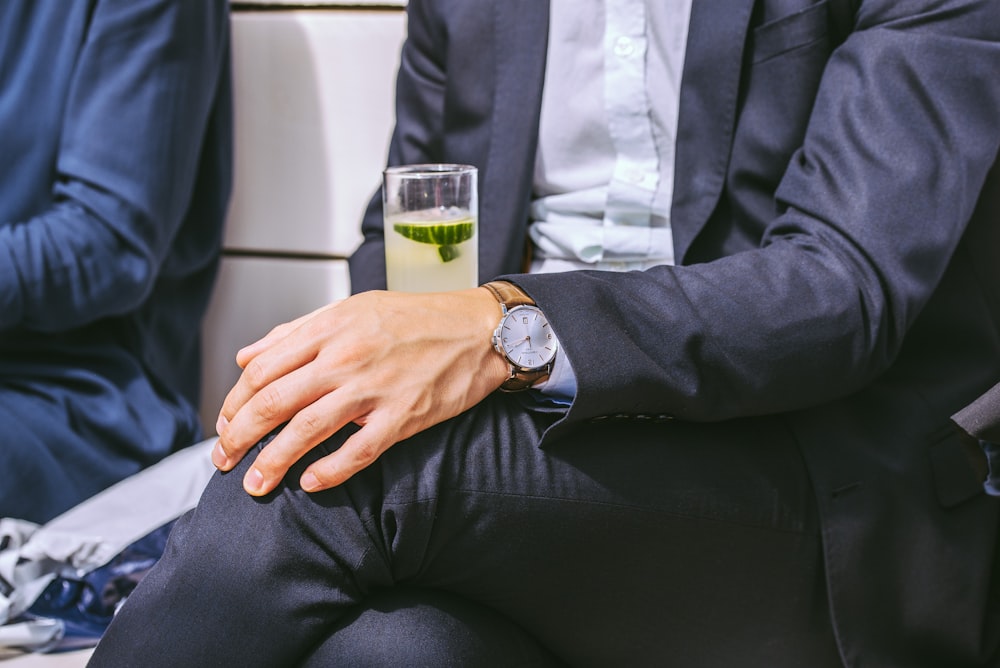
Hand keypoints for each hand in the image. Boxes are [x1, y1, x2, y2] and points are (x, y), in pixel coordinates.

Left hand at [212, 288, 507, 495]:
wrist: (478, 330)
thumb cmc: (417, 319)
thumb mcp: (351, 309)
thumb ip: (296, 332)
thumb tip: (247, 356)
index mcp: (329, 328)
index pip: (262, 370)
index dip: (234, 402)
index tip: (225, 424)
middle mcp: (345, 357)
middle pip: (274, 402)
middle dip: (239, 437)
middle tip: (224, 460)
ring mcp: (374, 388)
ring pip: (307, 429)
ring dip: (273, 462)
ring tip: (255, 484)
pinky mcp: (403, 416)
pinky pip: (358, 451)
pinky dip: (330, 472)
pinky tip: (310, 484)